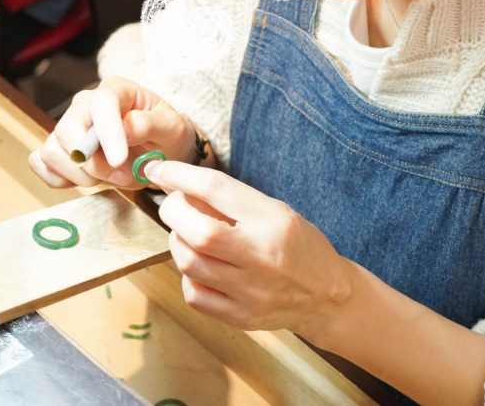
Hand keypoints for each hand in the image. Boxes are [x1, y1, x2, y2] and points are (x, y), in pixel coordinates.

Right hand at [28, 76, 197, 189]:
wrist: (160, 150)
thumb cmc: (166, 134)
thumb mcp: (171, 127)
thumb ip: (149, 124)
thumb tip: (124, 128)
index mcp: (115, 91)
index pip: (101, 103)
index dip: (107, 132)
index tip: (119, 160)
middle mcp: (85, 105)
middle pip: (67, 129)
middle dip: (93, 163)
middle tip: (122, 176)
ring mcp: (69, 127)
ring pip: (51, 150)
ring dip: (80, 175)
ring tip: (112, 179)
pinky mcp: (59, 149)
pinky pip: (40, 163)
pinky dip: (60, 179)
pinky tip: (88, 180)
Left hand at [145, 159, 355, 339]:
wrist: (327, 296)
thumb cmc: (298, 246)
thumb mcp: (274, 211)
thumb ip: (231, 201)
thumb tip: (179, 184)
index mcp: (272, 220)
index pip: (216, 189)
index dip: (180, 175)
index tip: (158, 168)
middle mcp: (261, 255)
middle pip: (198, 232)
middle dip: (174, 211)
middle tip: (175, 205)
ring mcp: (250, 291)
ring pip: (189, 262)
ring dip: (178, 242)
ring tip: (189, 234)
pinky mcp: (241, 316)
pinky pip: (194, 293)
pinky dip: (188, 274)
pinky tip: (201, 266)